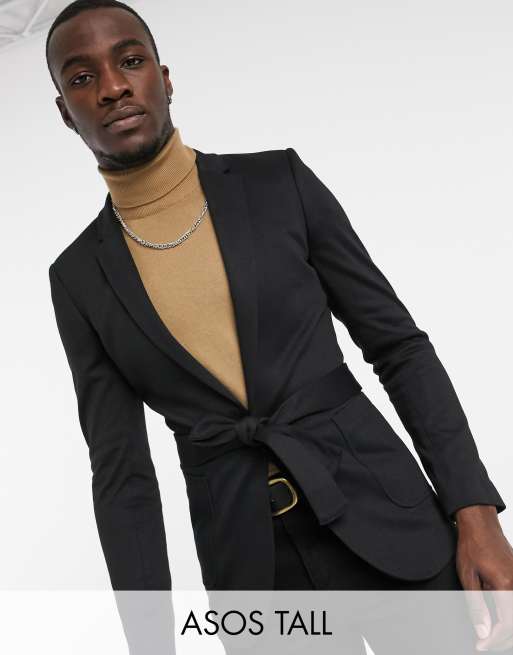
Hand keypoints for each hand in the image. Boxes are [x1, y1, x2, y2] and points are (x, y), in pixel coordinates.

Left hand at [455, 505, 512, 650]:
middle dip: (502, 639)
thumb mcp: (468, 577)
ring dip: (507, 630)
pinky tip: (497, 620)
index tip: (481, 645)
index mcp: (507, 586)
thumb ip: (477, 606)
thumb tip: (483, 631)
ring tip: (490, 636)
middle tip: (485, 643)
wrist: (480, 524)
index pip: (507, 626)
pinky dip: (509, 616)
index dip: (494, 640)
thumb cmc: (472, 545)